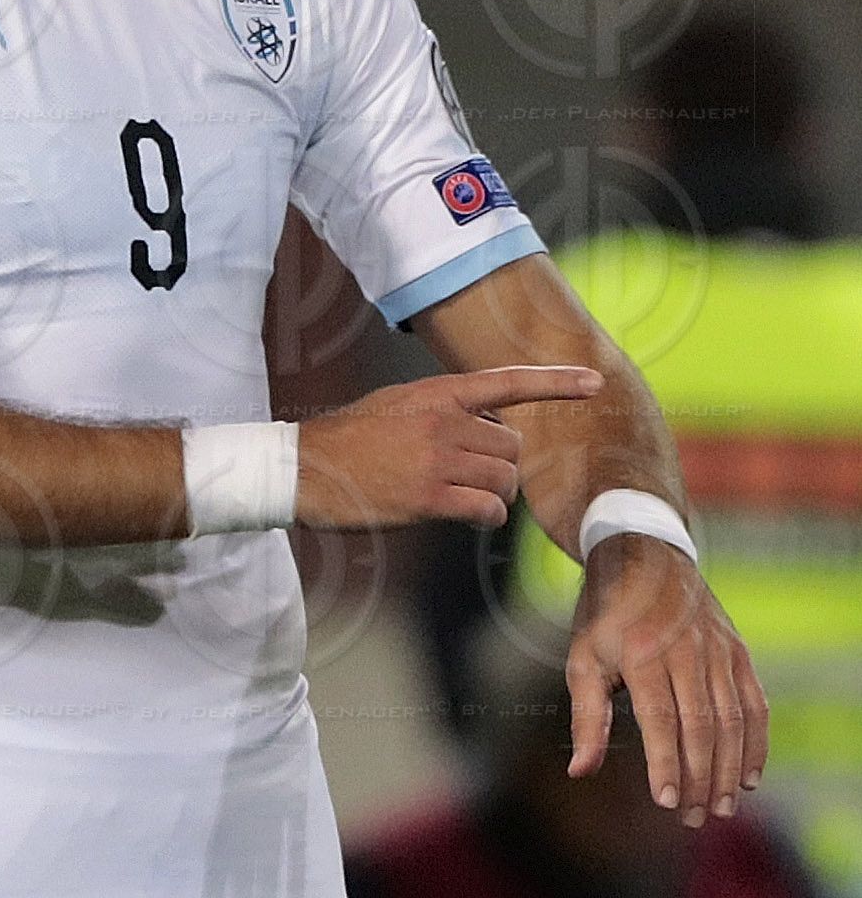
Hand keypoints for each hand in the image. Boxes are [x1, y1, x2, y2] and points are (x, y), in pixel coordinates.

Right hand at [296, 364, 601, 528]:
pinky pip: (489, 510)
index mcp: (435, 393)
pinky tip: (463, 515)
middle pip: (512, 447)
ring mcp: (437, 458)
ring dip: (495, 495)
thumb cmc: (350, 440)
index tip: (595, 383)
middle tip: (472, 476)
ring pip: (505, 480)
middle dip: (502, 466)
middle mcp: (442, 420)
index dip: (555, 383)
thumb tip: (491, 429)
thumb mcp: (397, 405)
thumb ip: (444, 410)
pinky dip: (486, 517)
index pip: (506, 383)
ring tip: (464, 496)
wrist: (305, 469)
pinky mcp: (431, 497)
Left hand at [566, 532, 769, 825]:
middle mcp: (684, 649)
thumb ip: (586, 717)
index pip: (660, 719)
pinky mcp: (738, 651)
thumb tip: (580, 771)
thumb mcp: (582, 656)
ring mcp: (717, 649)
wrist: (642, 552)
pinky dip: (756, 743)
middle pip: (701, 726)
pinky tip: (749, 775)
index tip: (667, 802)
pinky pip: (755, 704)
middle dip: (700, 778)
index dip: (665, 764)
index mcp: (640, 650)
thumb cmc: (606, 613)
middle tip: (696, 817)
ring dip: (730, 769)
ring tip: (722, 806)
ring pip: (731, 720)